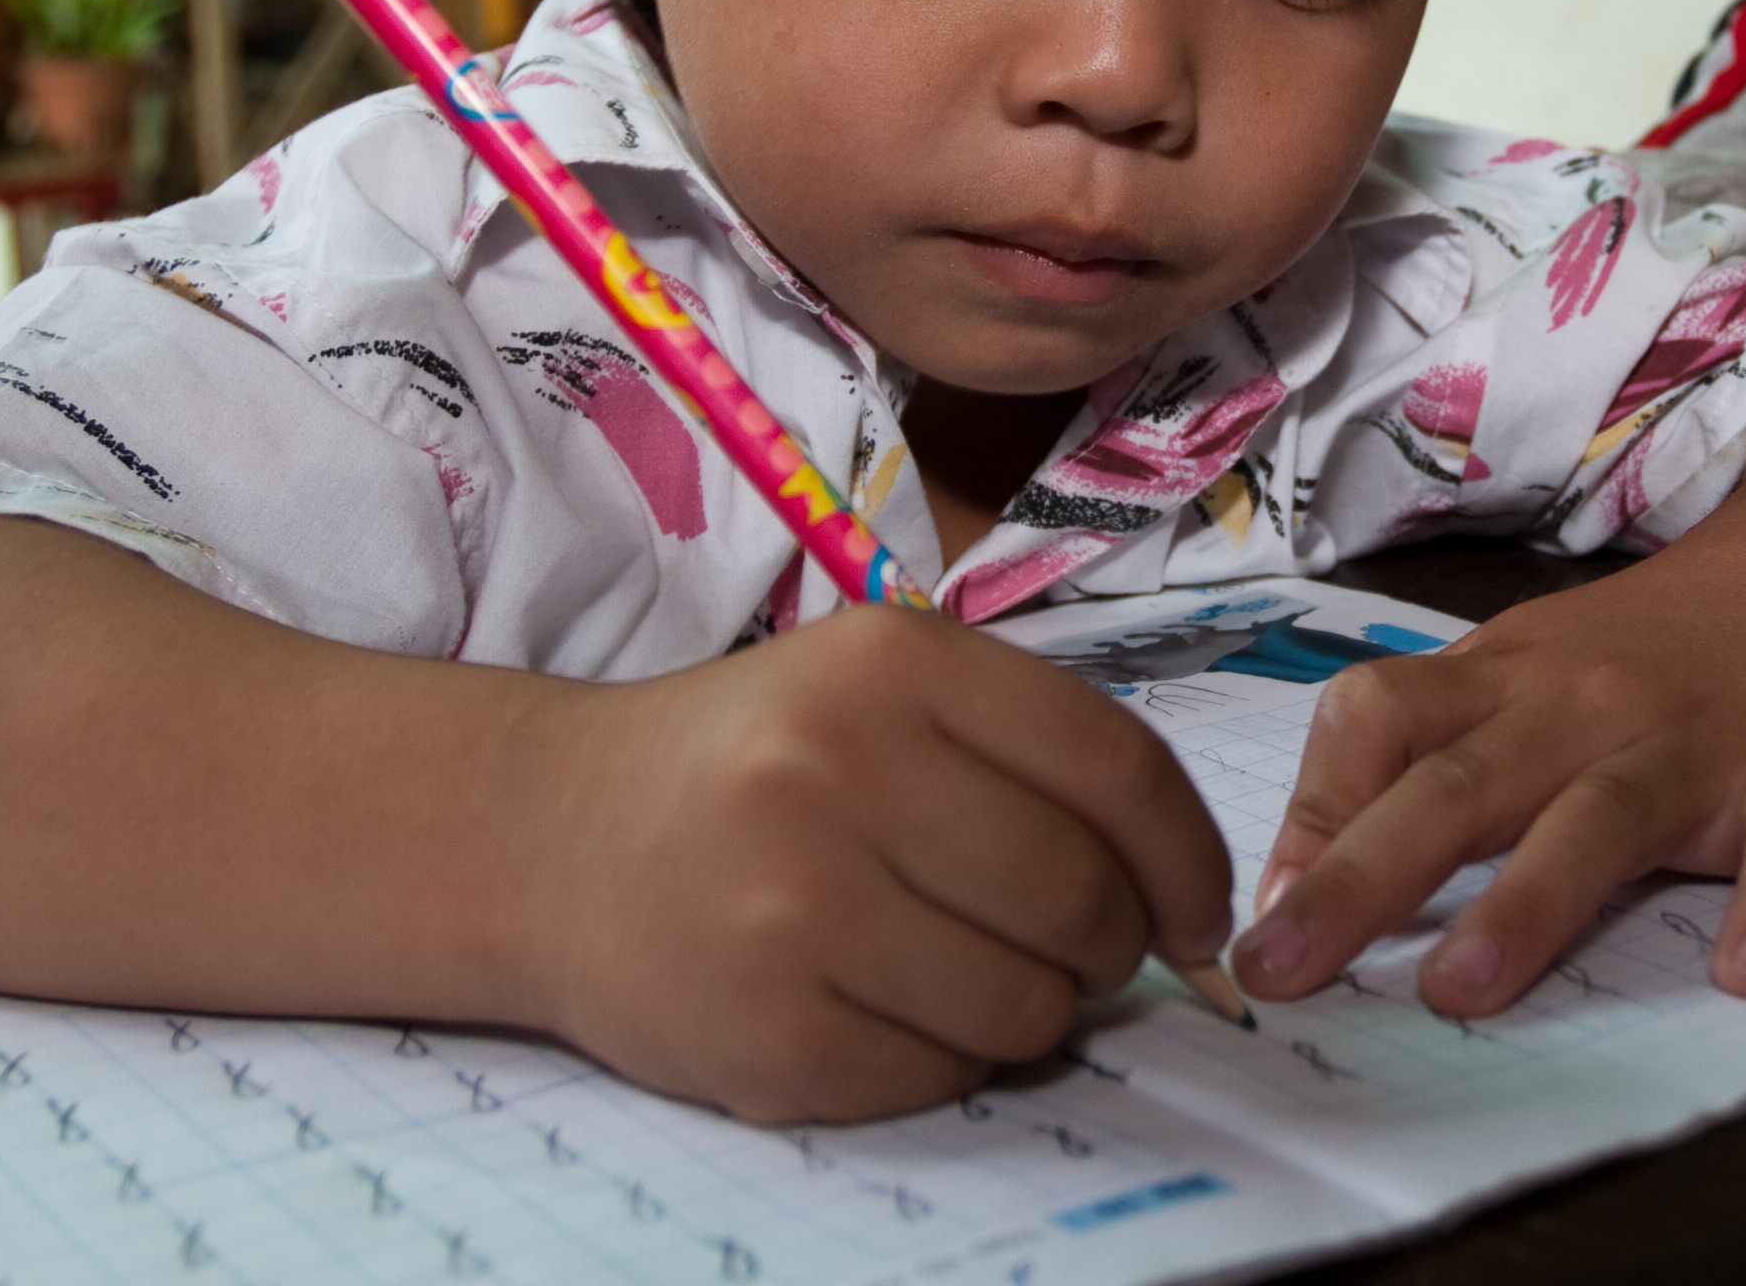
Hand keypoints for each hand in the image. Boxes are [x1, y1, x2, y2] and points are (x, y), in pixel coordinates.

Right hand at [524, 605, 1233, 1122]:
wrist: (549, 839)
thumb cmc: (751, 762)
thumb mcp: (878, 689)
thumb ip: (1029, 753)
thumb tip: (1180, 890)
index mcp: (890, 665)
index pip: (1116, 768)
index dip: (1188, 855)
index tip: (1196, 909)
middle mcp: (836, 774)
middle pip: (1077, 897)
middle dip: (1113, 945)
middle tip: (1087, 951)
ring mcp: (790, 912)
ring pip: (1022, 1007)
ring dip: (1033, 1011)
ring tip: (973, 974)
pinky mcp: (761, 1036)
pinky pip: (937, 1080)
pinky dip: (945, 1062)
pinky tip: (893, 1010)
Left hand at [1227, 523, 1745, 1018]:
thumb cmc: (1634, 652)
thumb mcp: (1510, 673)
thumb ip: (1414, 755)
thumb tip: (1296, 877)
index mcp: (1501, 682)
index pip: (1378, 721)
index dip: (1312, 812)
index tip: (1259, 916)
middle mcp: (1582, 709)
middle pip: (1462, 787)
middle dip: (1365, 878)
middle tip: (1286, 971)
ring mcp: (1694, 745)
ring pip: (1602, 819)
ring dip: (1529, 902)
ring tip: (1462, 989)